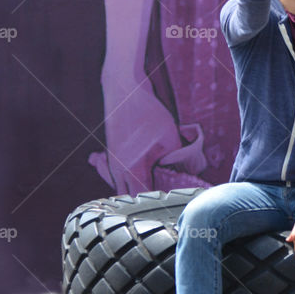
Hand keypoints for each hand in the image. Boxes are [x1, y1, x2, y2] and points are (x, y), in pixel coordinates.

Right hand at [89, 80, 205, 195]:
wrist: (123, 89)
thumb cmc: (147, 112)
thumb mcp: (170, 138)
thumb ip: (176, 161)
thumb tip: (182, 174)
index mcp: (132, 169)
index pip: (143, 199)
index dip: (158, 204)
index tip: (172, 203)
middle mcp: (118, 170)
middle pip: (130, 199)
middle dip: (146, 200)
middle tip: (164, 197)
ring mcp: (112, 163)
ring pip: (122, 188)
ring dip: (137, 189)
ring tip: (156, 185)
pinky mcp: (112, 155)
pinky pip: (119, 176)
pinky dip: (130, 179)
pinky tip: (144, 173)